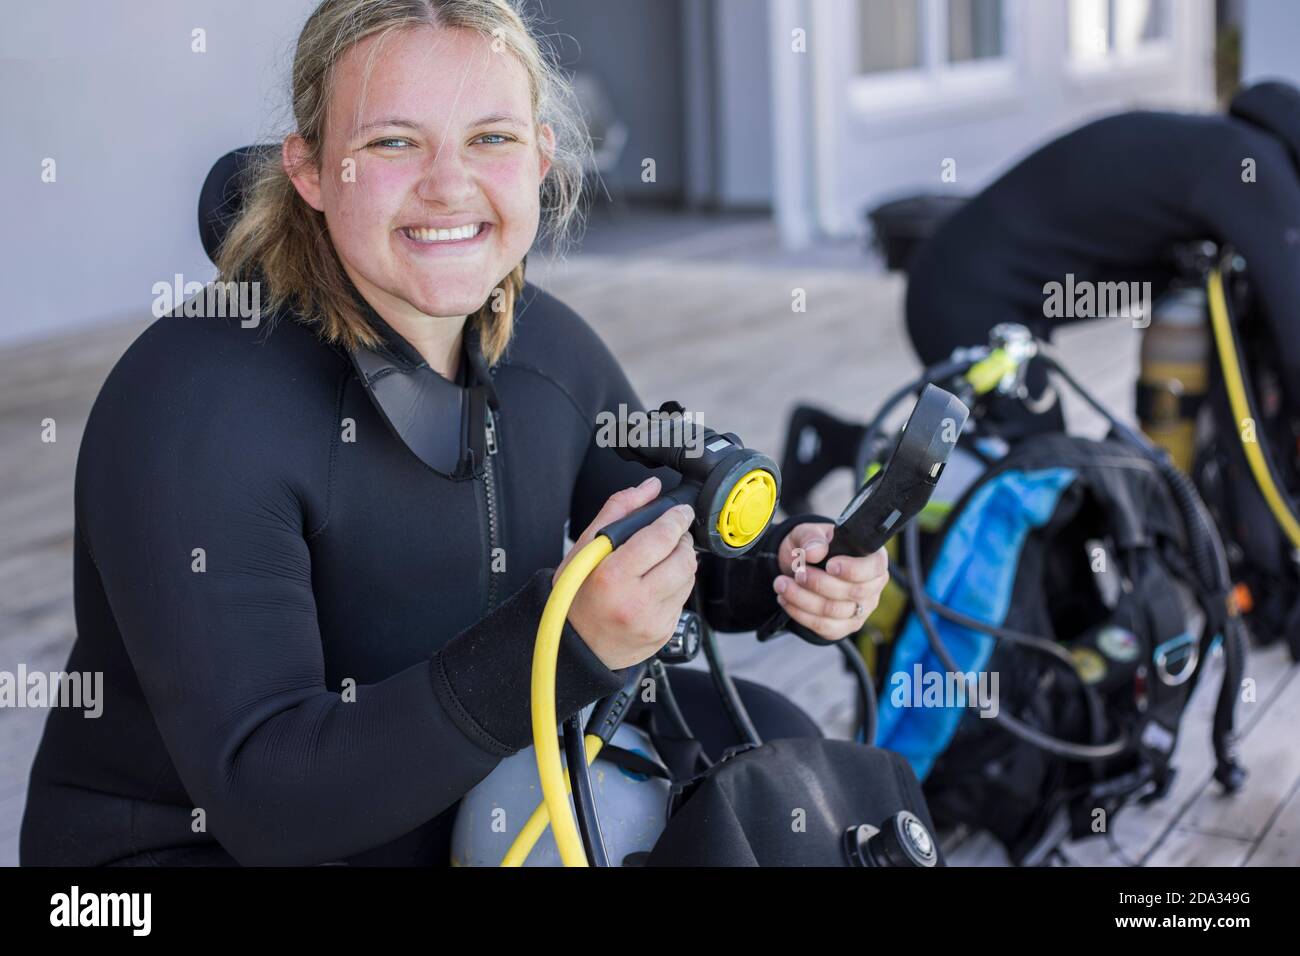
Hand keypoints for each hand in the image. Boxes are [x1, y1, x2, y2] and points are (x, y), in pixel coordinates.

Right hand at [555, 476, 697, 669]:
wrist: (574, 645)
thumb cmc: (574, 594)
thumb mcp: (584, 548)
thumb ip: (618, 511)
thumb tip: (649, 489)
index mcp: (612, 577)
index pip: (660, 538)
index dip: (675, 519)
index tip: (680, 512)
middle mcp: (635, 602)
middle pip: (683, 559)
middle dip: (682, 541)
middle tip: (673, 535)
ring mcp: (652, 621)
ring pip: (689, 579)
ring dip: (682, 563)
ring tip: (661, 560)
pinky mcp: (663, 633)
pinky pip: (684, 600)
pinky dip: (676, 586)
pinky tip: (656, 585)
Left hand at [772, 523, 887, 641]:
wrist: (800, 566)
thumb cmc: (813, 547)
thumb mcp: (809, 533)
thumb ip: (812, 537)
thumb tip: (815, 552)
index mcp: (873, 559)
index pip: (874, 568)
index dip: (853, 569)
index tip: (830, 565)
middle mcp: (872, 587)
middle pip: (852, 592)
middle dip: (819, 584)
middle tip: (797, 573)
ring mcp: (859, 611)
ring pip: (833, 611)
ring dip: (802, 598)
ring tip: (781, 584)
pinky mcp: (842, 627)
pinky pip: (823, 626)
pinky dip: (800, 613)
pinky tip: (785, 599)